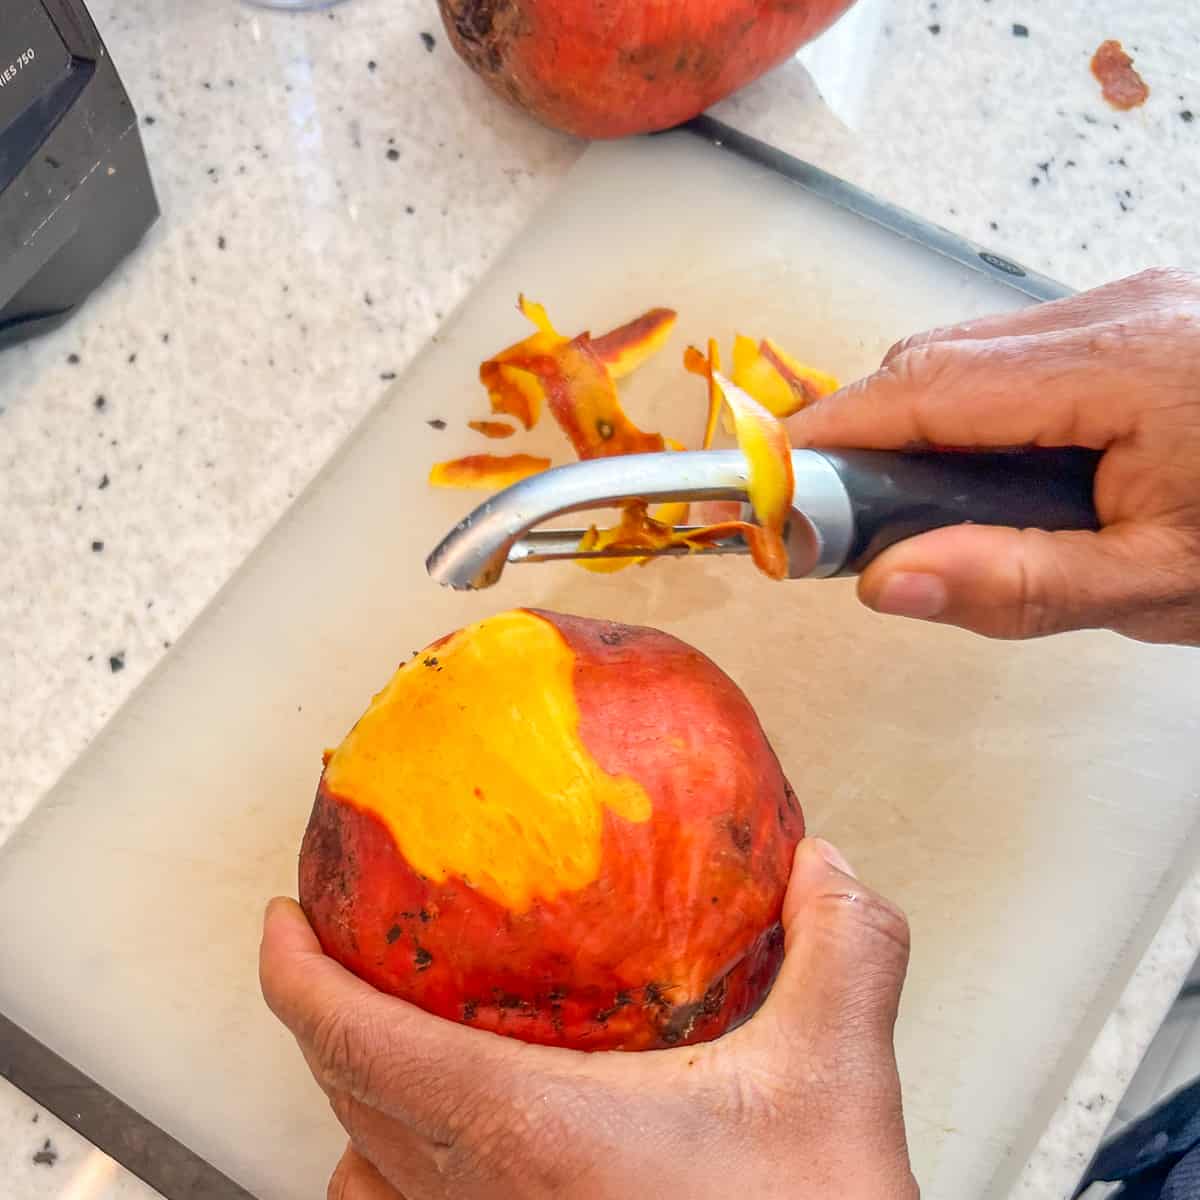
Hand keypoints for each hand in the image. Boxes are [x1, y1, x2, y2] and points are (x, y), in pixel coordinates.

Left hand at [260, 839, 916, 1199]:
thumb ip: (841, 955)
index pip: (354, 1039)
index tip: (283, 916)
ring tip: (383, 1033)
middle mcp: (481, 1199)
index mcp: (525, 1131)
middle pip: (346, 1092)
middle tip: (337, 944)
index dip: (295, 971)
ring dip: (356, 1093)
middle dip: (322, 1011)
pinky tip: (444, 1148)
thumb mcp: (838, 1087)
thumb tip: (822, 866)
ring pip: (365, 1169)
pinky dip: (393, 1169)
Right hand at [788, 268, 1199, 642]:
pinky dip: (968, 411)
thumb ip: (1018, 585)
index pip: (930, 389)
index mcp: (1127, 367)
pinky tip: (982, 472)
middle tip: (836, 521)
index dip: (834, 435)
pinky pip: (1011, 353)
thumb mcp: (1158, 586)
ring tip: (912, 510)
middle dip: (865, 435)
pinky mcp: (1136, 315)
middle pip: (935, 358)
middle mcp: (1121, 309)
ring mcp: (1130, 303)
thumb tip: (885, 584)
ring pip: (966, 351)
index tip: (769, 483)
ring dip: (916, 424)